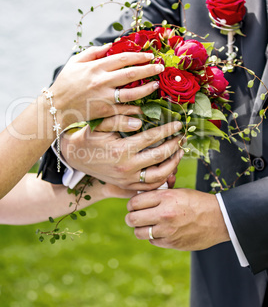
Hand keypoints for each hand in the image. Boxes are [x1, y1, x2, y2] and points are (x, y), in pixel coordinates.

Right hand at [50, 45, 163, 127]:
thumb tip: (111, 45)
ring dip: (146, 88)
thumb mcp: (75, 62)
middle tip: (160, 67)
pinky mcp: (104, 112)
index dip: (139, 55)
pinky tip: (145, 105)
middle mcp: (102, 81)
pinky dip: (136, 108)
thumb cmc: (65, 82)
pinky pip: (124, 109)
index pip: (123, 58)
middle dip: (149, 69)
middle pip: (131, 73)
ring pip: (131, 93)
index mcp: (96, 67)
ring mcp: (104, 97)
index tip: (150, 55)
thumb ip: (93, 52)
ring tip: (156, 85)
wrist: (56, 106)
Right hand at [61, 115, 183, 190]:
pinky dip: (162, 179)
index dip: (167, 130)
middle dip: (174, 145)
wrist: (76, 157)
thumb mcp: (100, 124)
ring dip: (173, 164)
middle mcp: (126, 167)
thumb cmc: (89, 136)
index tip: (178, 124)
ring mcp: (127, 179)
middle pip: (160, 157)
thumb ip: (119, 119)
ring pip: (158, 176)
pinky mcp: (126, 186)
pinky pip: (149, 186)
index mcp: (122, 149)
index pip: (152, 138)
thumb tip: (140, 120)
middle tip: (182, 137)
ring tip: (180, 152)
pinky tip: (169, 168)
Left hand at [125, 188, 229, 249]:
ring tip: (145, 224)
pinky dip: (153, 236)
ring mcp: (168, 230)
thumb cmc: (197, 201)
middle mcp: (165, 214)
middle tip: (134, 216)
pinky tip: (159, 231)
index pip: (135, 202)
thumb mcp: (179, 191)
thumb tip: (141, 195)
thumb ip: (159, 193)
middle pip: (133, 218)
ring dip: (140, 228)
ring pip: (139, 232)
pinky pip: (152, 241)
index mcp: (166, 197)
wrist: (219, 218)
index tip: (133, 205)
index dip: (131, 204)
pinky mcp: (173, 243)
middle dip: (131, 217)